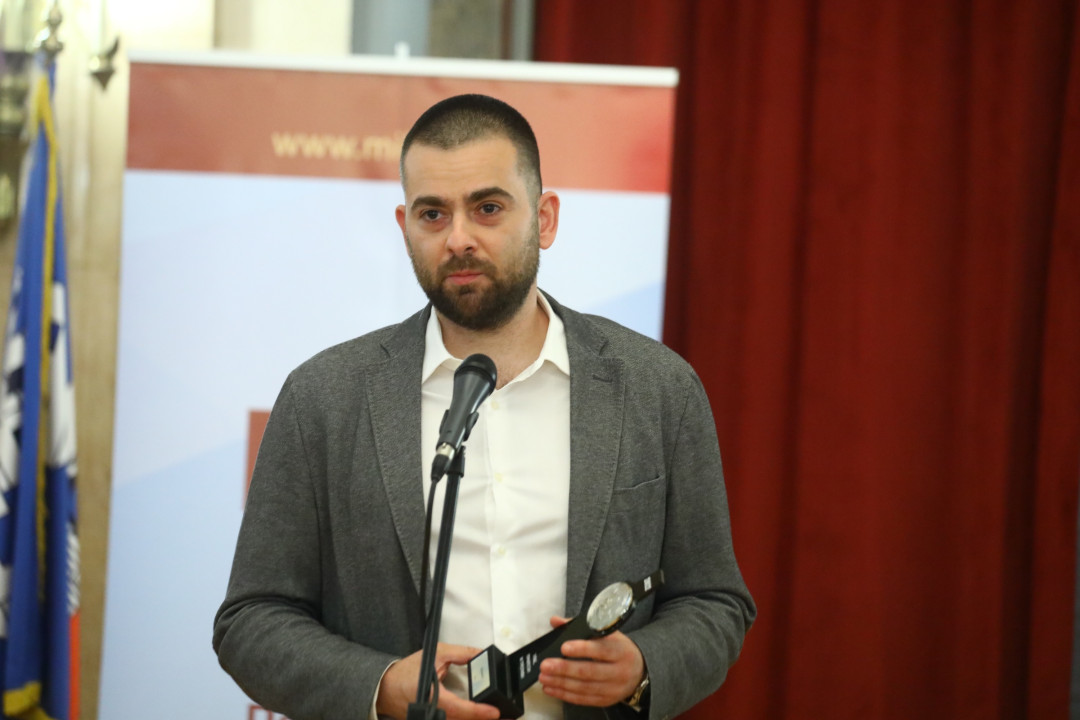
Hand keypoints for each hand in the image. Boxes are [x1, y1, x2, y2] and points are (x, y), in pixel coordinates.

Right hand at [376, 643, 501, 719]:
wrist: (384, 688)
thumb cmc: (406, 673)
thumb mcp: (435, 655)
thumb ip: (460, 653)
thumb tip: (480, 654)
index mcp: (435, 699)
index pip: (461, 709)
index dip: (480, 712)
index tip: (495, 712)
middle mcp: (435, 715)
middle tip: (507, 717)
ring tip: (498, 718)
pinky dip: (467, 719)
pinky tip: (479, 717)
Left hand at [538, 616, 644, 707]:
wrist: (640, 670)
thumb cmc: (618, 649)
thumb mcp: (607, 634)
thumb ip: (580, 627)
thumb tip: (556, 621)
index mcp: (620, 650)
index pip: (600, 649)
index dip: (582, 649)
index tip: (564, 647)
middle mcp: (619, 670)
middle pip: (589, 671)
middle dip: (564, 668)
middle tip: (546, 665)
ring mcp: (613, 688)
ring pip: (584, 687)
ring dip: (561, 683)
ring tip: (544, 677)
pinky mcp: (606, 700)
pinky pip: (584, 699)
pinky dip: (565, 695)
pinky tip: (552, 689)